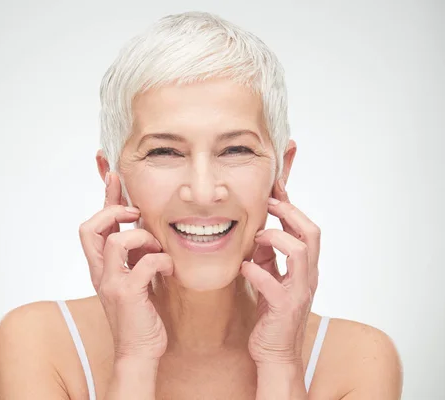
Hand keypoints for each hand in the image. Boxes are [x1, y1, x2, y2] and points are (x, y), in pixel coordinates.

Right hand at [78, 172, 173, 360]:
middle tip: (134, 212)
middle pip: (90, 228)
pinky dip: (161, 261)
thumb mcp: (134, 279)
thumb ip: (135, 256)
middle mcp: (100, 272)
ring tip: (157, 249)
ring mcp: (110, 282)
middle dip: (112, 210)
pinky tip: (169, 270)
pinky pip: (144, 263)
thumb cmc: (140, 316)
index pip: (95, 225)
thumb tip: (146, 231)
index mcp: (101, 266)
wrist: (139, 352)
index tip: (113, 175)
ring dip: (142, 238)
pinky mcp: (126, 294)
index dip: (104, 198)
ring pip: (116, 240)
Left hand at [241, 178, 319, 365]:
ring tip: (257, 238)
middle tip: (270, 203)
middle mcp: (307, 276)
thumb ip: (269, 256)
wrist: (275, 352)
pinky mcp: (285, 307)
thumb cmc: (273, 315)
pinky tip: (243, 269)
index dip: (292, 205)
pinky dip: (256, 271)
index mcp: (304, 267)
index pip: (305, 228)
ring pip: (301, 251)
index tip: (276, 185)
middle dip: (290, 212)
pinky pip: (273, 283)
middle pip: (312, 232)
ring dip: (276, 238)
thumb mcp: (271, 278)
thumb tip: (260, 232)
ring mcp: (299, 291)